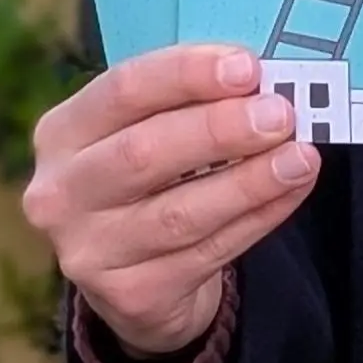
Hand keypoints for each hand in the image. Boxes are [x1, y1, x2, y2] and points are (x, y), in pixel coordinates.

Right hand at [23, 44, 321, 356]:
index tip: (247, 67)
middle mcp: (62, 193)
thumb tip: (264, 82)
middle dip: (219, 130)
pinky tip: (290, 192)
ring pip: (180, 213)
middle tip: (279, 115)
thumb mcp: (145, 132)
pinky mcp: (130, 296)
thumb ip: (189, 104)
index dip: (186, 74)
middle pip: (144, 153)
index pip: (122, 90)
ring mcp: (90, 251)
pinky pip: (208, 253)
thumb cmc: (149, 181)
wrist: (134, 278)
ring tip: (300, 157)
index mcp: (62, 133)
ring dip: (250, 181)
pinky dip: (258, 219)